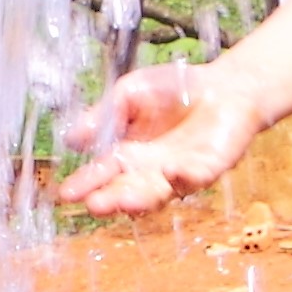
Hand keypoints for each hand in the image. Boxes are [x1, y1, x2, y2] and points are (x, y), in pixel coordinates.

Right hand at [55, 64, 263, 216]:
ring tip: (123, 202)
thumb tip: (70, 139)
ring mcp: (178, 174)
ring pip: (157, 193)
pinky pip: (194, 178)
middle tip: (94, 205)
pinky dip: (182, 177)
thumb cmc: (175, 89)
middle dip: (112, 199)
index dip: (86, 183)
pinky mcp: (207, 169)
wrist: (224, 85)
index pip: (104, 172)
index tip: (67, 194)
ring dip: (141, 199)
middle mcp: (151, 171)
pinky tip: (169, 171)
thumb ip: (104, 116)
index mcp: (129, 154)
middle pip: (128, 190)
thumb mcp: (129, 94)